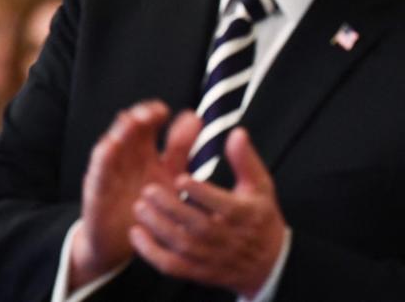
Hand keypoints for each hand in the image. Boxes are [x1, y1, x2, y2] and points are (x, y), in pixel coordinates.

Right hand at [69, 102, 200, 288]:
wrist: (129, 243)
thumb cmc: (153, 206)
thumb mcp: (171, 176)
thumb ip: (181, 149)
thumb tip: (195, 117)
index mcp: (146, 153)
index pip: (148, 125)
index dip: (154, 114)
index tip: (166, 111)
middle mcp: (127, 158)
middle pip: (129, 130)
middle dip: (138, 118)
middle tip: (150, 113)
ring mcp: (110, 173)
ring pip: (112, 145)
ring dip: (120, 133)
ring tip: (131, 122)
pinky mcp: (98, 192)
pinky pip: (98, 172)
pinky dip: (104, 158)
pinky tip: (111, 145)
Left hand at [130, 125, 287, 296]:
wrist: (267, 261)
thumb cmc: (260, 216)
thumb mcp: (260, 185)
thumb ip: (245, 159)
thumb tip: (236, 132)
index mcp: (243, 214)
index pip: (221, 204)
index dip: (200, 193)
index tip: (181, 178)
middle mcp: (227, 237)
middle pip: (196, 225)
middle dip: (171, 207)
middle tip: (149, 190)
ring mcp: (211, 256)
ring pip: (181, 245)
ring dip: (158, 227)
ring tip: (140, 207)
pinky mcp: (198, 271)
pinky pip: (172, 265)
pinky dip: (152, 253)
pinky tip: (137, 235)